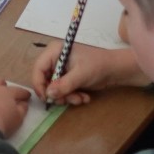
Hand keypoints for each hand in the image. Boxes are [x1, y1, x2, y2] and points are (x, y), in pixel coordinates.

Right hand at [29, 43, 144, 105]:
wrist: (116, 70)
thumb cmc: (99, 66)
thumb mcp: (81, 75)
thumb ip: (64, 85)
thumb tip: (48, 94)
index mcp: (54, 52)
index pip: (38, 68)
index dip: (39, 84)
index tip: (46, 98)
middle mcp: (55, 59)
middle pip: (44, 80)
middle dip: (57, 93)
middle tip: (66, 101)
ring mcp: (61, 69)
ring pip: (54, 89)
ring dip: (67, 97)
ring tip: (80, 99)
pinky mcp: (67, 78)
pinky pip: (63, 91)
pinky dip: (72, 96)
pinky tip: (84, 97)